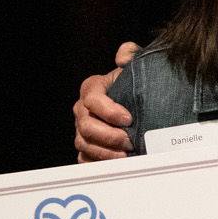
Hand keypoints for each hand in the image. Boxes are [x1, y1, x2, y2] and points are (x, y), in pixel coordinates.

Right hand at [74, 40, 140, 160]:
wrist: (134, 104)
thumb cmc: (133, 86)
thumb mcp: (135, 66)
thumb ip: (130, 55)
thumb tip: (122, 58)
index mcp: (92, 88)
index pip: (92, 99)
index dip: (108, 110)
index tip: (128, 118)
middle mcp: (82, 110)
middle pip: (86, 126)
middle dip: (108, 136)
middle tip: (128, 141)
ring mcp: (82, 130)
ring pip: (84, 144)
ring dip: (105, 152)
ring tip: (126, 155)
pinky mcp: (86, 148)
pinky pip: (84, 159)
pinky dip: (99, 163)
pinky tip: (116, 164)